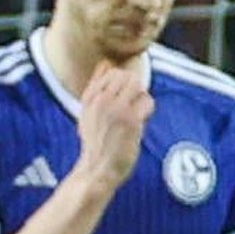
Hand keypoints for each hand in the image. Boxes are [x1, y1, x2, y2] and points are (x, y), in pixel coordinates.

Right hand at [72, 57, 154, 188]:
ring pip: (137, 84)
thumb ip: (95, 86)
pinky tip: (140, 121)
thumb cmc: (96, 142)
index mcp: (89, 99)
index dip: (121, 81)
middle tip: (133, 103)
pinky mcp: (130, 121)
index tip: (122, 98)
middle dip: (133, 86)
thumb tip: (106, 62)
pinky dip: (147, 109)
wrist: (97, 170)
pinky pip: (146, 101)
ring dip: (140, 96)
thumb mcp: (87, 112)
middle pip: (125, 75)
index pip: (109, 70)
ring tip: (136, 111)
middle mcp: (100, 101)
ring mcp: (116, 110)